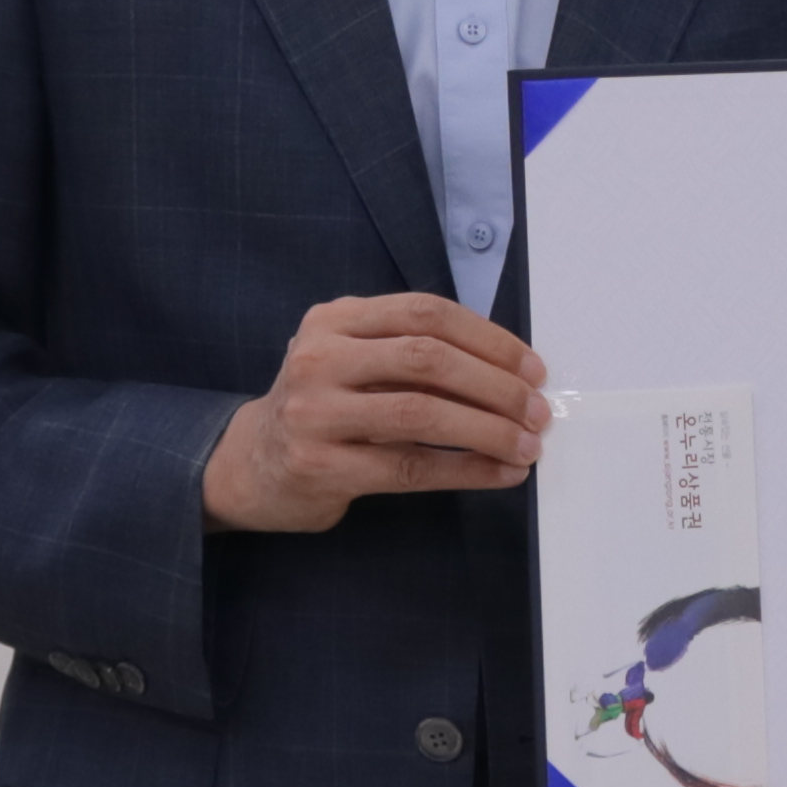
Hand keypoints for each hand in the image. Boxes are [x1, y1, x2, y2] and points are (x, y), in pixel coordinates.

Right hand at [203, 295, 548, 532]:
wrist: (248, 465)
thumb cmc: (322, 409)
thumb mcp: (351, 360)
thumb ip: (410, 352)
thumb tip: (510, 372)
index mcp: (334, 320)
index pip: (426, 312)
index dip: (489, 338)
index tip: (532, 367)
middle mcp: (319, 357)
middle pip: (427, 358)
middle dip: (496, 384)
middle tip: (538, 409)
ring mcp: (315, 412)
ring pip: (421, 413)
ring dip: (488, 430)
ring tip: (527, 445)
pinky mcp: (320, 465)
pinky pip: (410, 466)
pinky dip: (466, 470)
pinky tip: (499, 474)